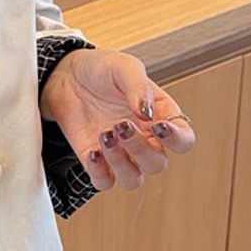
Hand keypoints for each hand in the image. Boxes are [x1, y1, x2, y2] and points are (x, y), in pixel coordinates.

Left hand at [40, 46, 195, 193]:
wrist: (66, 76)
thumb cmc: (102, 70)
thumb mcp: (123, 67)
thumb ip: (138, 87)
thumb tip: (146, 114)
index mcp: (161, 117)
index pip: (184, 141)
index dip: (177, 139)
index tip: (158, 126)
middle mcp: (144, 139)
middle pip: (157, 164)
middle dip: (140, 149)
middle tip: (120, 125)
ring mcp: (120, 153)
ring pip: (133, 180)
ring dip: (120, 163)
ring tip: (105, 135)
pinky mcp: (95, 161)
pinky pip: (104, 182)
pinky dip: (99, 172)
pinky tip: (92, 151)